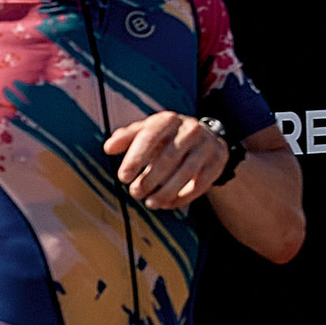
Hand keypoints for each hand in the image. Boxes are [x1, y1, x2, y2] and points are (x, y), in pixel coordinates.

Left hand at [104, 110, 230, 209]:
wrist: (206, 136)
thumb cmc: (167, 136)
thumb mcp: (147, 131)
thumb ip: (127, 137)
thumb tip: (108, 147)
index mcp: (168, 120)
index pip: (149, 137)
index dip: (135, 158)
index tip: (123, 177)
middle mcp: (190, 129)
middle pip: (168, 158)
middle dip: (149, 179)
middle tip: (135, 193)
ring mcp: (206, 145)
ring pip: (185, 173)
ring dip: (165, 192)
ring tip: (150, 203)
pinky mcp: (217, 162)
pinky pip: (200, 184)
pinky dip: (182, 197)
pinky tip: (167, 204)